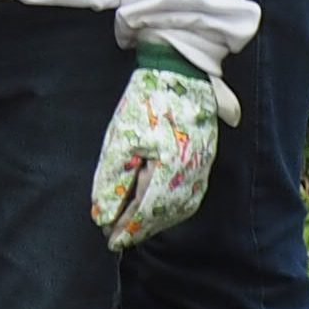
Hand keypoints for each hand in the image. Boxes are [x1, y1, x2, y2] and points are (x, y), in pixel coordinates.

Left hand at [92, 48, 230, 249]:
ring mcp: (203, 163)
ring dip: (159, 221)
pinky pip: (193, 192)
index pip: (147, 210)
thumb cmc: (145, 100)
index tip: (110, 240)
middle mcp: (192, 170)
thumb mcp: (119, 140)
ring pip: (182, 206)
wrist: (179, 67)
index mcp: (171, 166)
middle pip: (166, 213)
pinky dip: (174, 207)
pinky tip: (160, 209)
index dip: (128, 228)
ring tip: (135, 228)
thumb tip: (102, 215)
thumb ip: (112, 181)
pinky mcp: (206, 155)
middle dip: (141, 228)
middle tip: (117, 237)